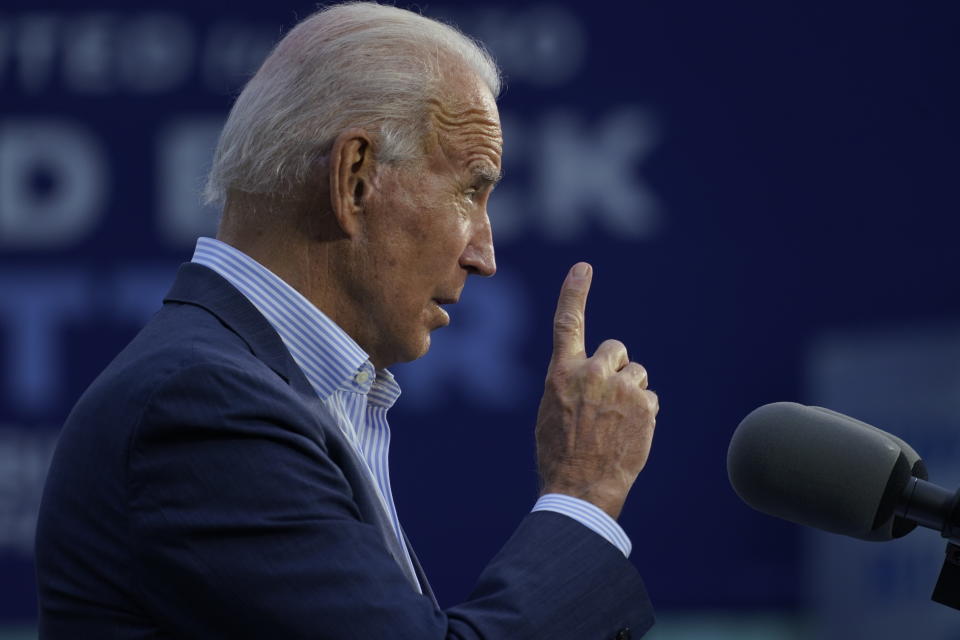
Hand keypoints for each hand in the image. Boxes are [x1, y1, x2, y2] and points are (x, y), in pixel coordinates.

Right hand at [535, 262, 658, 519]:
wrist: (581, 487)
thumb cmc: (560, 452)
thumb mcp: (552, 410)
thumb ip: (570, 383)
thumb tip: (590, 376)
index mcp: (561, 372)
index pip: (567, 322)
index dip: (574, 292)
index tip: (583, 268)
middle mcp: (592, 373)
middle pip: (616, 349)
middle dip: (617, 368)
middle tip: (608, 399)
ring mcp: (621, 387)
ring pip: (637, 374)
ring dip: (632, 392)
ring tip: (616, 423)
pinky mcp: (645, 404)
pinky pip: (649, 398)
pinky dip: (643, 414)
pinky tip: (628, 435)